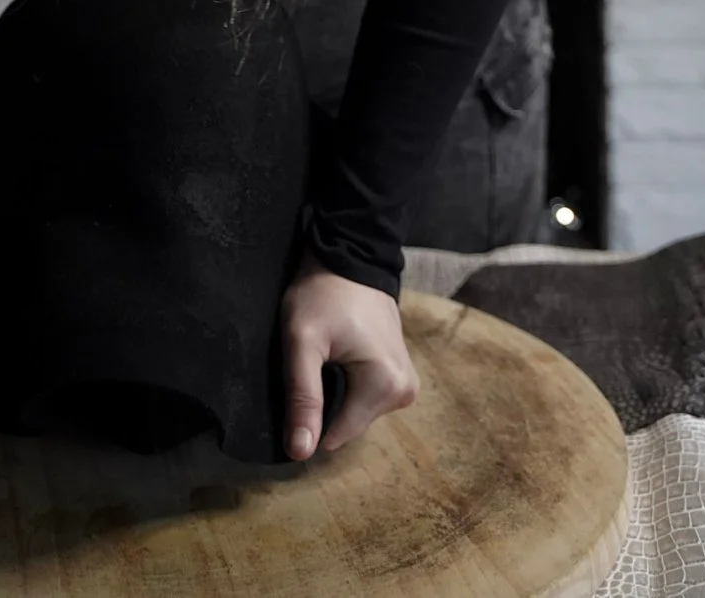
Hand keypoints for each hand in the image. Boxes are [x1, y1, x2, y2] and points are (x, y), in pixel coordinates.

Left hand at [280, 246, 418, 458]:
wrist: (350, 252)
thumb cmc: (323, 293)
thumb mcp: (302, 341)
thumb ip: (303, 397)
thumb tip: (301, 453)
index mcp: (387, 386)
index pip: (337, 434)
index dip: (309, 415)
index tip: (297, 383)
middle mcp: (406, 390)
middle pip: (348, 420)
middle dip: (325, 398)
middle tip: (312, 360)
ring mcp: (407, 381)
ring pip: (355, 408)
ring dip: (335, 389)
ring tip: (326, 354)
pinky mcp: (401, 371)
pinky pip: (366, 393)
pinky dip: (347, 381)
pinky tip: (338, 354)